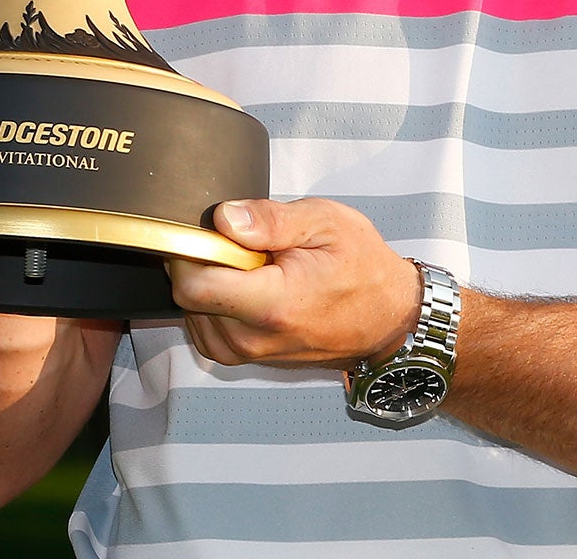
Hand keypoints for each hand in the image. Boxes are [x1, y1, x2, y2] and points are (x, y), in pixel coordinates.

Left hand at [166, 199, 421, 369]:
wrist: (387, 316)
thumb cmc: (361, 266)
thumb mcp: (326, 223)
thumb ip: (271, 219)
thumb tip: (223, 218)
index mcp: (273, 304)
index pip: (193, 287)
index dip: (190, 252)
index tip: (213, 231)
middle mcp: (254, 338)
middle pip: (188, 298)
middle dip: (204, 263)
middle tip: (245, 244)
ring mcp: (249, 354)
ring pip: (193, 314)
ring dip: (211, 283)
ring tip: (254, 265)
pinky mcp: (247, 358)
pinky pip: (207, 328)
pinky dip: (215, 303)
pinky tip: (246, 284)